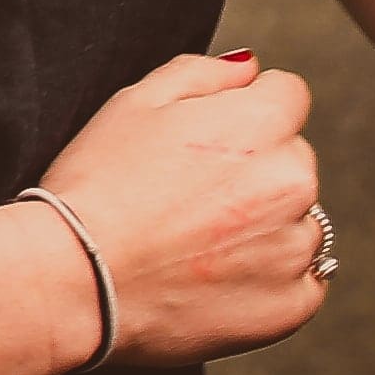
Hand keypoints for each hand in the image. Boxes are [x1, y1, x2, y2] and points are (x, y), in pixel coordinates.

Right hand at [34, 48, 330, 364]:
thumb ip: (203, 73)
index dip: (243, 111)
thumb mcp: (134, 103)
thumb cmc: (96, 186)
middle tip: (187, 196)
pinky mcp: (290, 306)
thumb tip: (250, 69)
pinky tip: (212, 278)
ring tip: (194, 243)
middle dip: (254, 168)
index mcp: (261, 124)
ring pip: (297, 222)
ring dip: (263, 226)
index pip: (287, 96)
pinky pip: (299, 281)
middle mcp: (293, 183)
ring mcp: (294, 248)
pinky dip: (267, 280)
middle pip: (292, 159)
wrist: (75, 280)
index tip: (208, 141)